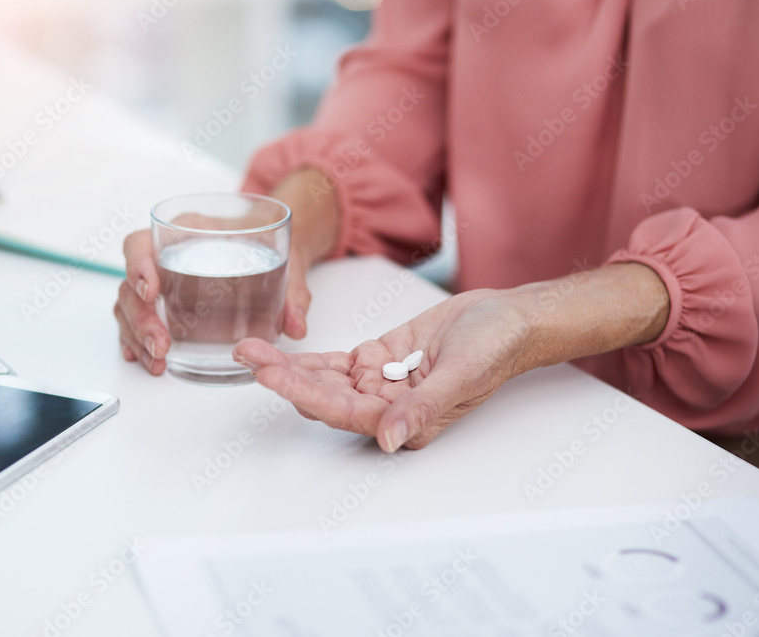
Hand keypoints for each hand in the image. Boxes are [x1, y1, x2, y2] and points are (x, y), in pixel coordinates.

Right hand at [113, 229, 312, 374]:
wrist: (266, 243)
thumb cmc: (265, 243)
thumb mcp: (285, 259)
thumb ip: (293, 291)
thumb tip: (297, 325)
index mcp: (185, 231)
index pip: (141, 242)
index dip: (138, 265)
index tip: (151, 291)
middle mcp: (163, 254)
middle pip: (131, 284)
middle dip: (140, 318)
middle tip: (161, 344)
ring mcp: (159, 281)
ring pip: (128, 307)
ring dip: (137, 336)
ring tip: (157, 360)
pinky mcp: (161, 304)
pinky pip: (135, 321)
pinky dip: (136, 341)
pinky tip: (143, 357)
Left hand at [233, 290, 527, 450]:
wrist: (510, 319)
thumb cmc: (496, 347)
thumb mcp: (462, 375)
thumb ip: (424, 408)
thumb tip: (392, 440)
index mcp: (407, 423)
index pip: (344, 411)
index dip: (304, 393)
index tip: (270, 376)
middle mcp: (388, 409)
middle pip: (325, 396)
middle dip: (284, 377)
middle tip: (248, 355)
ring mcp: (381, 384)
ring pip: (325, 379)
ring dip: (289, 366)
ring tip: (252, 349)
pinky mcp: (379, 360)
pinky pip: (337, 363)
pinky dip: (310, 358)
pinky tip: (280, 351)